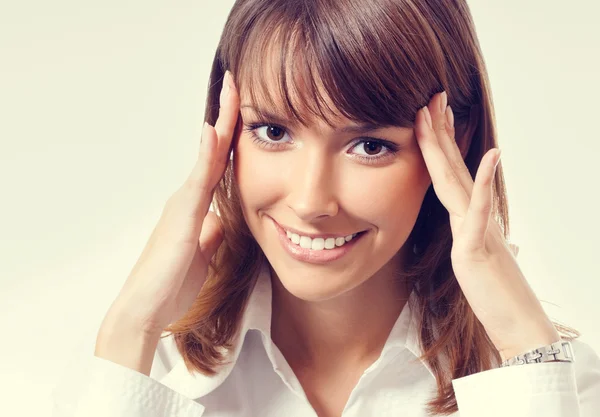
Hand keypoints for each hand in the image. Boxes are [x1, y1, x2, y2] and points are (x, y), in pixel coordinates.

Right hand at [103, 71, 238, 337]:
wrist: (145, 309)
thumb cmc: (170, 285)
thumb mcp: (201, 256)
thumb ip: (210, 235)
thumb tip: (220, 223)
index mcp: (196, 208)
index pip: (218, 164)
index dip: (230, 137)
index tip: (244, 111)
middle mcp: (188, 199)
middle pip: (213, 150)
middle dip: (227, 117)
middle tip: (236, 84)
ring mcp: (184, 204)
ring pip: (208, 156)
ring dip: (221, 123)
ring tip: (232, 90)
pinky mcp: (182, 216)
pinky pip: (199, 179)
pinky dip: (207, 153)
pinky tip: (214, 130)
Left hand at [414, 91, 559, 360]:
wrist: (516, 322)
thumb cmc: (493, 290)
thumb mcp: (471, 254)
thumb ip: (465, 230)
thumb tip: (461, 217)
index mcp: (467, 215)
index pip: (449, 173)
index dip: (437, 143)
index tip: (427, 114)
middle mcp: (473, 214)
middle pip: (451, 166)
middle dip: (437, 130)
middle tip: (430, 95)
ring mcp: (477, 227)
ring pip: (458, 179)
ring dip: (445, 145)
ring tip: (437, 112)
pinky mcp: (478, 248)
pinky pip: (481, 211)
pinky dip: (484, 183)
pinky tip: (491, 156)